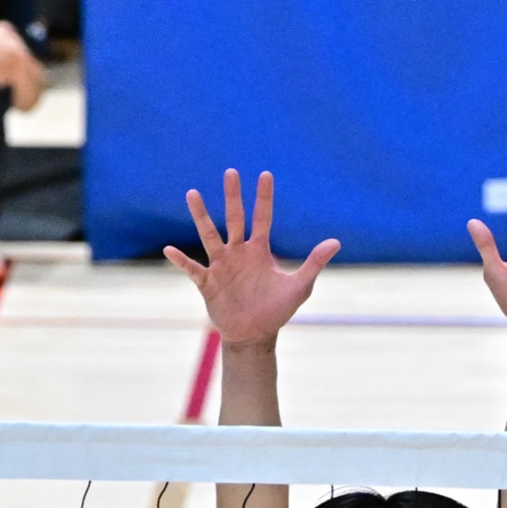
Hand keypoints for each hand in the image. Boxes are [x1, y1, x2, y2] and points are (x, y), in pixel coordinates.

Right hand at [164, 170, 339, 347]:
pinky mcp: (208, 283)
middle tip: (231, 172)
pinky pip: (193, 269)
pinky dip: (182, 261)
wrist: (254, 335)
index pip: (262, 218)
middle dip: (233, 196)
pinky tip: (170, 249)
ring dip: (201, 216)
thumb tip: (336, 242)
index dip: (264, 197)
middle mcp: (238, 253)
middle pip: (234, 219)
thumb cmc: (276, 310)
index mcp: (259, 251)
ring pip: (209, 235)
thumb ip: (314, 263)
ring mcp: (221, 266)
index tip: (265, 174)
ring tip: (193, 193)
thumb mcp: (299, 287)